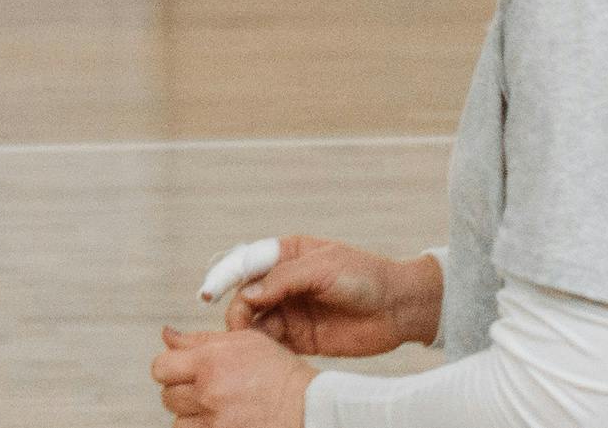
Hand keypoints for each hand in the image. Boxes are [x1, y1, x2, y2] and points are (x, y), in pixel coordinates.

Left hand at [152, 324, 310, 425]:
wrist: (308, 406)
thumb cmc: (280, 373)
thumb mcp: (244, 341)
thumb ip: (200, 339)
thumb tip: (167, 335)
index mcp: (211, 361)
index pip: (161, 367)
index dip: (168, 369)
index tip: (180, 372)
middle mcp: (209, 392)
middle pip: (168, 396)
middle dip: (181, 392)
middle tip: (204, 391)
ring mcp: (215, 421)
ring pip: (179, 421)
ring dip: (191, 416)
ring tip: (214, 409)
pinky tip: (220, 422)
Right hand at [227, 240, 439, 362]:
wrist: (399, 308)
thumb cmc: (364, 276)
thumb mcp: (323, 268)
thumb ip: (284, 280)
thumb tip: (248, 295)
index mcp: (286, 254)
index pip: (246, 263)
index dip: (225, 277)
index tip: (208, 294)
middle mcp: (283, 282)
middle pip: (246, 295)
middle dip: (237, 309)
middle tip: (238, 327)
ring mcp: (291, 310)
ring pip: (255, 320)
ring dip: (247, 331)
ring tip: (246, 344)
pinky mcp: (301, 337)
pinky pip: (272, 342)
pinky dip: (261, 348)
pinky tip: (259, 354)